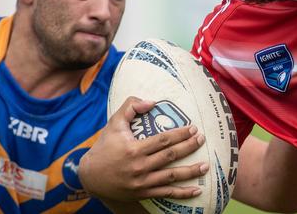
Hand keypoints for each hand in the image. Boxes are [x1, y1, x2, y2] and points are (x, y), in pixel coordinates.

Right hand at [78, 97, 208, 207]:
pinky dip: (182, 193)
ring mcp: (142, 182)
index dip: (180, 134)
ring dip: (191, 171)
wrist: (90, 176)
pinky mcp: (143, 193)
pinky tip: (196, 190)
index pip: (163, 140)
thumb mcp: (114, 123)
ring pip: (172, 176)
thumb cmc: (104, 146)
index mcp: (134, 149)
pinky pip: (166, 193)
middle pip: (170, 156)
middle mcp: (139, 166)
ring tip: (206, 165)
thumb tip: (152, 102)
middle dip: (189, 147)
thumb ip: (130, 107)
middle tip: (202, 139)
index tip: (193, 128)